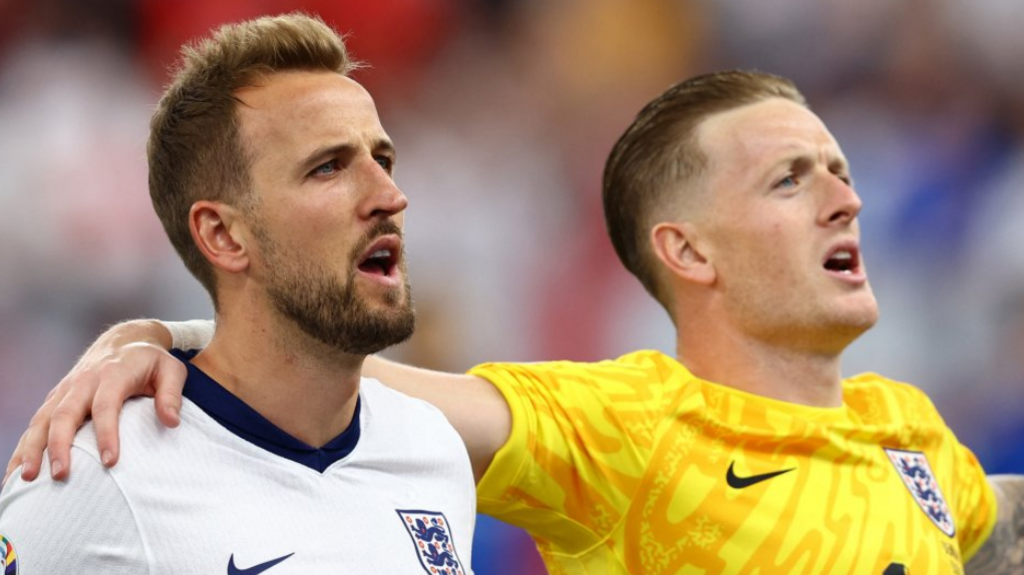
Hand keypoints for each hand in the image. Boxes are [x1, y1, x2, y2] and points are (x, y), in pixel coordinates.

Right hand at [4, 320, 185, 484]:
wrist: (124, 340)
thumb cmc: (151, 360)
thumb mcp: (171, 370)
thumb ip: (172, 395)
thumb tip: (173, 423)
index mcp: (113, 374)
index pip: (105, 406)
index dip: (106, 434)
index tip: (109, 462)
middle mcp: (83, 382)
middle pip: (65, 414)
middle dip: (59, 445)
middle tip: (61, 475)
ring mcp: (65, 390)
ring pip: (42, 419)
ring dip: (32, 449)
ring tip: (27, 479)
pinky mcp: (55, 398)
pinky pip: (35, 423)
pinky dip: (24, 447)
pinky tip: (16, 472)